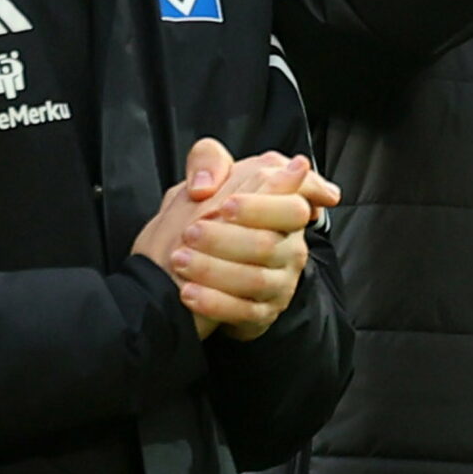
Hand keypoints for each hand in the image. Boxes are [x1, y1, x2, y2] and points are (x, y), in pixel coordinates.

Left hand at [132, 141, 336, 339]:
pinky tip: (188, 292)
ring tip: (180, 261)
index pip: (293, 206)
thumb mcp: (202, 180)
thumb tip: (209, 182)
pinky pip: (244, 312)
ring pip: (256, 279)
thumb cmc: (203, 216)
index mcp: (283, 207)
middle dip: (227, 239)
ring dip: (214, 269)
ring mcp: (280, 281)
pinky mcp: (265, 311)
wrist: (183, 268)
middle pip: (270, 244)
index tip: (225, 206)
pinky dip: (215, 302)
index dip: (260, 207)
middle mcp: (290, 245)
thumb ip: (207, 161)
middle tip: (190, 232)